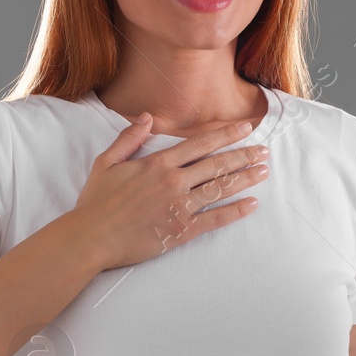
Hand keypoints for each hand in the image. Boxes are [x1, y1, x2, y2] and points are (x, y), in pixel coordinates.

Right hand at [69, 114, 269, 270]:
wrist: (90, 237)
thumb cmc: (96, 201)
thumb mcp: (106, 162)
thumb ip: (129, 138)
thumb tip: (148, 117)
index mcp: (157, 163)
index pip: (200, 144)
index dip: (226, 135)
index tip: (245, 128)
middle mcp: (173, 182)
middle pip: (217, 164)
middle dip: (244, 155)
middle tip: (264, 151)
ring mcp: (179, 207)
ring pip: (220, 189)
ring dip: (245, 179)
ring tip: (264, 171)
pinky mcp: (180, 231)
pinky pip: (214, 219)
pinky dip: (235, 211)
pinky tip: (252, 204)